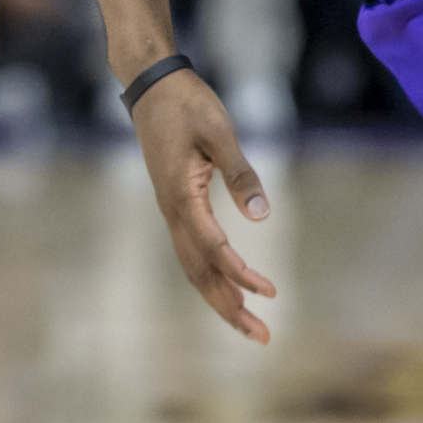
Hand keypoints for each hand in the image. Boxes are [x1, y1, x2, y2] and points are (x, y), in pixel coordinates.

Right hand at [131, 68, 276, 343]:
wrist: (152, 86)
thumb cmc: (188, 104)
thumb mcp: (220, 133)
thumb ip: (242, 174)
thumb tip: (263, 215)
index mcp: (181, 196)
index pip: (213, 249)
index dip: (241, 273)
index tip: (269, 292)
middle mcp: (172, 211)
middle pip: (199, 272)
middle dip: (228, 306)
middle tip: (260, 337)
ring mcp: (171, 209)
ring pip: (193, 266)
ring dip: (219, 297)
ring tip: (248, 323)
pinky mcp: (175, 203)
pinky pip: (191, 251)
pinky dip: (210, 274)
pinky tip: (228, 284)